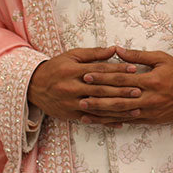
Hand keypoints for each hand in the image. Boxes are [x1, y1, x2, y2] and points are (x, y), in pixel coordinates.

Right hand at [27, 46, 143, 124]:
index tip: (133, 69)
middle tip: (138, 90)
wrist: (34, 86)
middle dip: (121, 91)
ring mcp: (71, 103)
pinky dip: (106, 122)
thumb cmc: (56, 68)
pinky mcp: (70, 115)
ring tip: (135, 108)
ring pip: (98, 107)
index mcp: (73, 71)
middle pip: (100, 90)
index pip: (99, 70)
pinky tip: (120, 123)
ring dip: (118, 109)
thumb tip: (114, 49)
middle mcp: (72, 88)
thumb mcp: (72, 56)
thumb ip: (94, 53)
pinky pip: (91, 119)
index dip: (117, 70)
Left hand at [80, 48, 172, 125]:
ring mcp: (149, 111)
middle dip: (97, 97)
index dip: (102, 77)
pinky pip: (129, 121)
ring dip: (101, 113)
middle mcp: (149, 98)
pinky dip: (113, 121)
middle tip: (79, 95)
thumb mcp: (161, 58)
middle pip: (118, 99)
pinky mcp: (151, 120)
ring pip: (121, 113)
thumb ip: (138, 56)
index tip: (86, 75)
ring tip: (84, 111)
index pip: (121, 79)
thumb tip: (117, 50)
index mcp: (150, 80)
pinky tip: (101, 121)